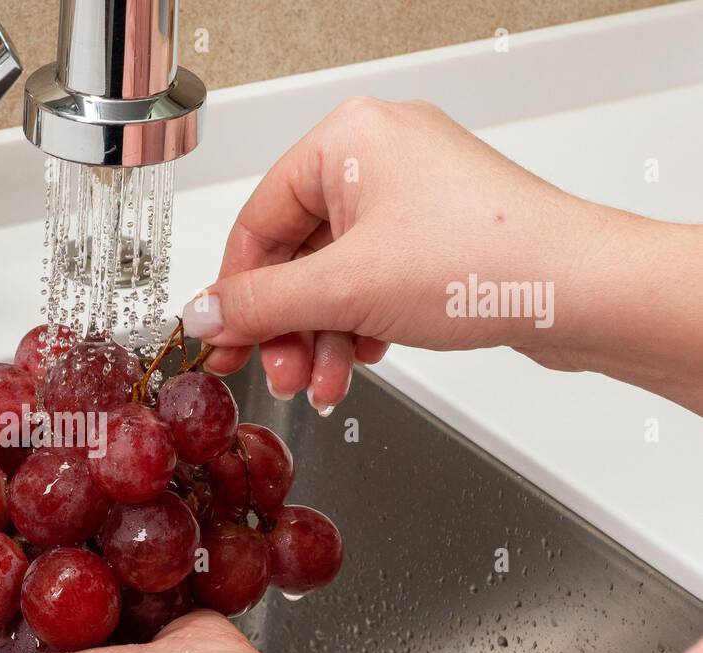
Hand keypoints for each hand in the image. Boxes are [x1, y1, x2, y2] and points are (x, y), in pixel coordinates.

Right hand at [183, 97, 702, 415]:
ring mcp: (411, 196)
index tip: (221, 339)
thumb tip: (202, 313)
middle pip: (295, 253)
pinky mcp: (436, 234)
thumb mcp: (342, 291)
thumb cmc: (483, 263)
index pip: (257, 220)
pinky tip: (361, 362)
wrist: (581, 292)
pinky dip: (358, 325)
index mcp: (348, 140)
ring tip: (324, 383)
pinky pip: (370, 280)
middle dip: (287, 326)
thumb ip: (259, 304)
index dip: (236, 291)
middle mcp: (378, 157)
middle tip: (278, 372)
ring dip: (322, 337)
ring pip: (333, 275)